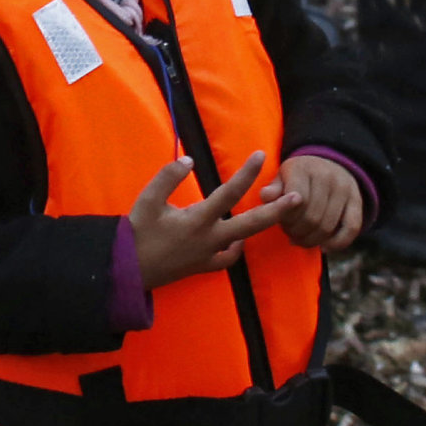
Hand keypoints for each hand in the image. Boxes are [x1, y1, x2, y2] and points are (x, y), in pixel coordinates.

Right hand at [129, 151, 288, 287]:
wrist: (126, 269)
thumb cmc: (137, 232)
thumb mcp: (148, 200)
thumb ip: (168, 176)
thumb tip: (189, 160)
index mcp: (198, 220)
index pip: (229, 193)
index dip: (246, 173)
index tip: (261, 155)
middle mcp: (209, 239)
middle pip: (251, 224)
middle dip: (277, 211)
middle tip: (298, 198)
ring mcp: (208, 256)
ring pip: (242, 242)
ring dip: (258, 228)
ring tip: (273, 213)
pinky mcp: (203, 267)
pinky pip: (228, 258)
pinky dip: (235, 248)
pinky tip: (237, 239)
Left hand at [275, 153, 365, 252]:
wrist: (328, 162)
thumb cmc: (298, 176)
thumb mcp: (281, 177)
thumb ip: (272, 189)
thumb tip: (266, 197)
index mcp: (304, 168)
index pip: (295, 201)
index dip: (286, 218)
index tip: (280, 221)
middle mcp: (327, 176)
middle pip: (311, 218)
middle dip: (296, 232)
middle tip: (289, 233)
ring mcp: (345, 188)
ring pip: (327, 227)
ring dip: (311, 240)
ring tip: (300, 239)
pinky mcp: (357, 200)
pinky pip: (352, 228)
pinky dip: (337, 243)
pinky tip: (323, 248)